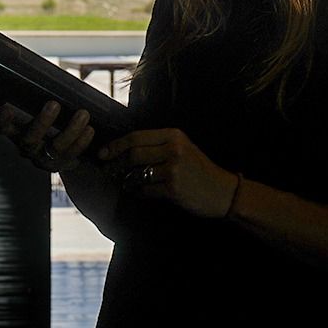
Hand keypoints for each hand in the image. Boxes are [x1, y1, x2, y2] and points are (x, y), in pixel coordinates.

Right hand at [0, 101, 94, 172]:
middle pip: (29, 139)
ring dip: (71, 130)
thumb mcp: (35, 105)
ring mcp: (44, 158)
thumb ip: (34, 93)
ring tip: (83, 114)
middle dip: (42, 122)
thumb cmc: (44, 115)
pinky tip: (90, 130)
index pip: (2, 127)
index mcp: (15, 131)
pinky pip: (72, 155)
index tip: (5, 108)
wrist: (60, 146)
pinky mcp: (62, 164)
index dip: (2, 121)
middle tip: (54, 104)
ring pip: (55, 148)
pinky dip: (81, 142)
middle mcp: (27, 147)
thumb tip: (37, 65)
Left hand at [99, 128, 238, 217]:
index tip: (104, 152)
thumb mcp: (183, 148)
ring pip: (137, 173)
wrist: (223, 191)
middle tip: (108, 170)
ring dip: (126, 180)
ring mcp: (174, 169)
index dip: (116, 145)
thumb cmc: (200, 170)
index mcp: (173, 135)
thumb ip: (158, 145)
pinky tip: (141, 192)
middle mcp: (173, 149)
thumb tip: (126, 149)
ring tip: (123, 182)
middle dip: (116, 163)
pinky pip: (146, 190)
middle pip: (133, 154)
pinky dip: (140, 192)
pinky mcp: (173, 188)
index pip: (136, 136)